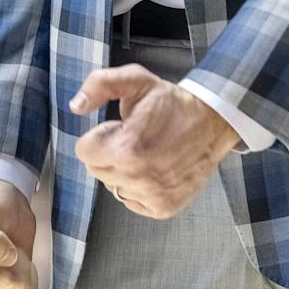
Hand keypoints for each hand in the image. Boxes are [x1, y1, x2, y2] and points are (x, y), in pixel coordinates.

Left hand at [70, 64, 240, 218]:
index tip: (120, 127)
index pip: (84, 151)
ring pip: (113, 187)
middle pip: (96, 170)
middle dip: (108, 153)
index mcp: (126, 147)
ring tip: (147, 152)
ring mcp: (151, 195)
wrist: (212, 123)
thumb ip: (101, 84)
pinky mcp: (163, 208)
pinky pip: (131, 201)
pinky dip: (138, 188)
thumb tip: (76, 106)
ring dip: (123, 171)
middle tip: (134, 138)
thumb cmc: (172, 102)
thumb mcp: (137, 81)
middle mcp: (137, 177)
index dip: (101, 135)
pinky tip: (155, 168)